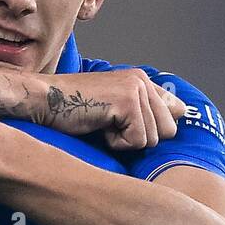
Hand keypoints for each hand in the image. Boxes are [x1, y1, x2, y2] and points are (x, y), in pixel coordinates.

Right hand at [35, 68, 185, 149]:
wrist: (42, 102)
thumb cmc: (70, 110)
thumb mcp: (112, 109)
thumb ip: (145, 110)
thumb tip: (182, 113)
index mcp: (141, 80)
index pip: (173, 111)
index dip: (156, 128)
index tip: (129, 129)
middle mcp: (143, 81)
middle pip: (167, 131)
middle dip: (139, 138)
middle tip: (110, 127)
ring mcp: (137, 89)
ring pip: (152, 138)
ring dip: (125, 142)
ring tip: (101, 125)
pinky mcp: (128, 102)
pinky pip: (137, 141)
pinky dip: (116, 144)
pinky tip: (98, 127)